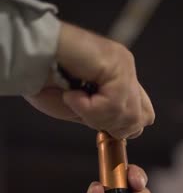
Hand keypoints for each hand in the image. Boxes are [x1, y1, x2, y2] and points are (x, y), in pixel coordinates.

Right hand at [25, 22, 154, 138]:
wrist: (28, 61)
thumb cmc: (46, 83)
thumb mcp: (83, 111)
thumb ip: (106, 118)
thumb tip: (129, 131)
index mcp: (120, 81)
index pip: (145, 115)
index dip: (121, 128)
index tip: (94, 121)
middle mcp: (126, 71)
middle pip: (139, 120)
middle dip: (107, 125)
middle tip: (81, 108)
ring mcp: (123, 64)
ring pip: (128, 115)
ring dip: (95, 115)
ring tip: (73, 98)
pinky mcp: (116, 62)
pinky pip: (114, 103)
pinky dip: (89, 107)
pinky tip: (73, 93)